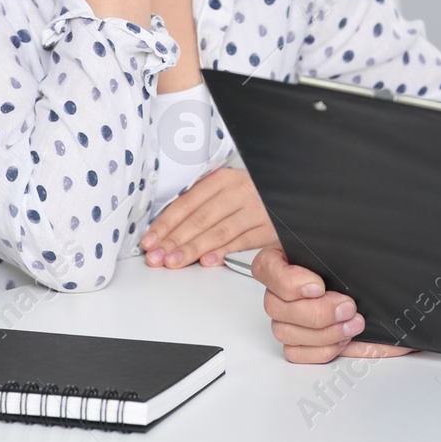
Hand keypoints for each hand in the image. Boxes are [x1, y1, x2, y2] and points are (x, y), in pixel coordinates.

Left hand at [141, 168, 278, 268]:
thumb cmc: (252, 192)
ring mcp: (256, 210)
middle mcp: (239, 192)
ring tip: (174, 262)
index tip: (149, 241)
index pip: (187, 203)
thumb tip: (167, 227)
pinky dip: (224, 252)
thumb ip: (202, 202)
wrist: (291, 191)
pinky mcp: (271, 228)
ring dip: (193, 249)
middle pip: (200, 219)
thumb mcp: (226, 187)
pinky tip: (208, 261)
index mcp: (223, 179)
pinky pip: (244, 241)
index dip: (166, 224)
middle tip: (156, 257)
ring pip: (219, 231)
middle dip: (174, 240)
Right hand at [251, 247, 415, 363]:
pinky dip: (323, 350)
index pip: (266, 269)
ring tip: (352, 325)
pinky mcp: (295, 340)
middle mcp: (278, 289)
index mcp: (281, 259)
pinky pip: (296, 353)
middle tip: (348, 307)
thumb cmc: (348, 261)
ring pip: (285, 333)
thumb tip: (349, 245)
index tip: (319, 286)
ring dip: (323, 334)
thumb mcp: (341, 244)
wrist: (363, 286)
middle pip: (277, 307)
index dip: (291, 282)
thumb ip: (337, 245)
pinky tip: (342, 340)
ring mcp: (284, 317)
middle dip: (318, 312)